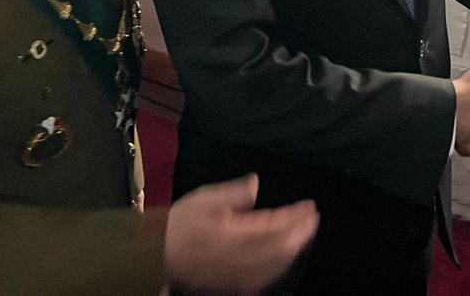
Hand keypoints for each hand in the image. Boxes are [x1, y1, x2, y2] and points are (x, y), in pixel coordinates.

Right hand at [163, 174, 318, 292]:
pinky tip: (284, 259)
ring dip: (293, 250)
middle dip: (300, 233)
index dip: (295, 217)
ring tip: (304, 234)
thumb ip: (233, 193)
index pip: (274, 226)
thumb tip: (256, 185)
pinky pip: (262, 280)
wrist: (157, 253)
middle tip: (313, 218)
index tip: (309, 207)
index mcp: (232, 234)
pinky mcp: (231, 284)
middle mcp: (237, 258)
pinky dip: (278, 268)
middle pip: (279, 249)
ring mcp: (235, 275)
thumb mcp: (204, 198)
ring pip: (274, 266)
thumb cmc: (180, 224)